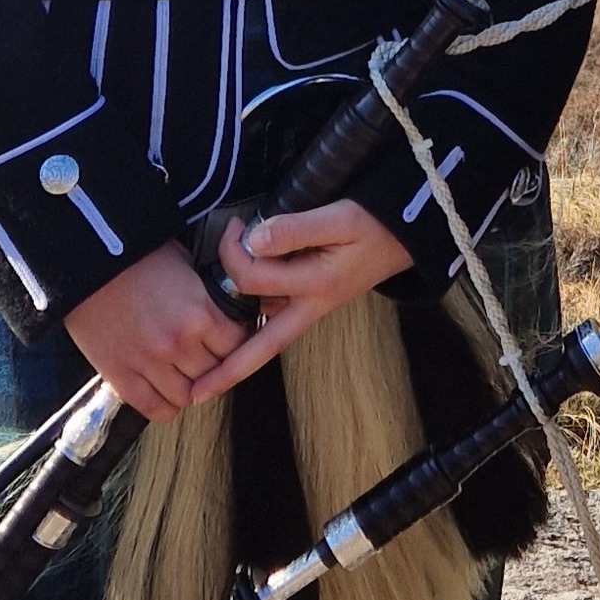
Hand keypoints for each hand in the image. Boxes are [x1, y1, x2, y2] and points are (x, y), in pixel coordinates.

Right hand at [63, 240, 245, 420]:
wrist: (88, 262)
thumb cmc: (138, 255)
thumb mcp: (185, 265)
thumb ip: (205, 294)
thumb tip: (223, 305)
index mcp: (199, 314)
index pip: (236, 346)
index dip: (237, 342)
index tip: (231, 338)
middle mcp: (178, 344)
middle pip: (214, 374)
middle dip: (216, 365)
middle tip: (209, 356)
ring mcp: (149, 364)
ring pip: (188, 397)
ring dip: (191, 387)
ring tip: (186, 373)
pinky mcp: (120, 376)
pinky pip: (154, 409)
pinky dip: (165, 406)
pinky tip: (165, 390)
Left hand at [187, 201, 413, 403]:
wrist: (409, 234)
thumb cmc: (376, 224)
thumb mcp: (341, 219)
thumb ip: (298, 229)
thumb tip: (255, 240)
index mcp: (315, 287)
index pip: (255, 280)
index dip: (234, 253)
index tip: (232, 225)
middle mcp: (309, 307)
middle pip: (260, 349)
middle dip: (224, 372)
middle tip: (190, 380)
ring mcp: (310, 307)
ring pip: (264, 335)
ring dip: (235, 355)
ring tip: (202, 373)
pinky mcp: (311, 299)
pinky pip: (274, 319)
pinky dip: (250, 329)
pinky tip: (230, 333)